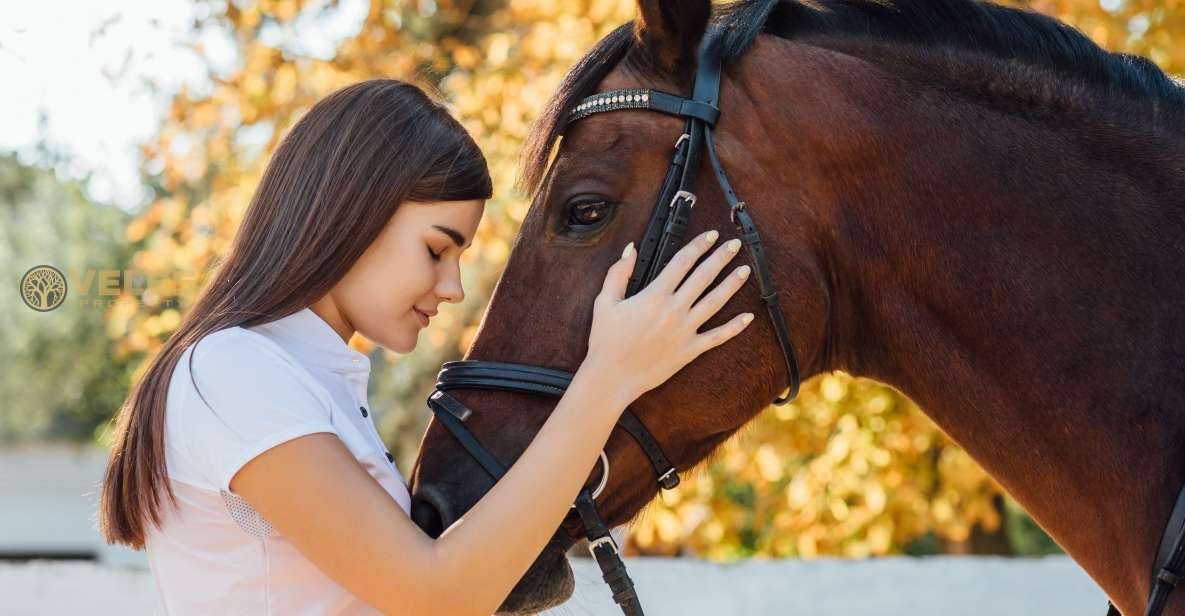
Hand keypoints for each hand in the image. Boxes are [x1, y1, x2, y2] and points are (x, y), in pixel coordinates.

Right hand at [583, 229, 753, 406]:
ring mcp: (685, 330)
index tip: (710, 235)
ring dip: (732, 284)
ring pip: (715, 302)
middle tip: (735, 245)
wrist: (612, 376)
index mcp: (654, 295)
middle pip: (704, 277)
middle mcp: (674, 310)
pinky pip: (717, 337)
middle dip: (721, 257)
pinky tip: (748, 317)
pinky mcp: (690, 350)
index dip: (698, 245)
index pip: (682, 262)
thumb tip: (631, 249)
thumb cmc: (606, 341)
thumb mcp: (606, 302)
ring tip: (745, 270)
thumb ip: (618, 273)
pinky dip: (734, 327)